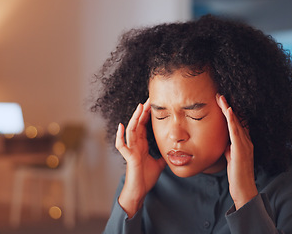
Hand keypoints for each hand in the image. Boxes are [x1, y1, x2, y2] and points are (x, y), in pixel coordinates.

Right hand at [115, 98, 166, 217]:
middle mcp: (135, 145)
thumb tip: (172, 151)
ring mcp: (131, 150)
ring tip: (139, 107)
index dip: (147, 115)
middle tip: (149, 99)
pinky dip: (120, 136)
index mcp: (141, 145)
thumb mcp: (159, 164)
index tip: (153, 104)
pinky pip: (121, 146)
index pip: (143, 126)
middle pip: (138, 124)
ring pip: (131, 131)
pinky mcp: (128, 158)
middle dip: (143, 112)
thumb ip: (163, 156)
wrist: (140, 191)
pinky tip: (121, 126)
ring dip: (134, 118)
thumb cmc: (146, 178)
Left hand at [216, 94, 257, 209]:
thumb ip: (229, 148)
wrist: (244, 188)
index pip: (236, 123)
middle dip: (227, 106)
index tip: (221, 101)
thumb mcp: (230, 157)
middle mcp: (246, 140)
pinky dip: (232, 120)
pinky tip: (228, 111)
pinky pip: (236, 132)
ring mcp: (245, 144)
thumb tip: (224, 142)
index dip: (229, 111)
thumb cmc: (236, 174)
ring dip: (228, 109)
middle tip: (219, 94)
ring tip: (221, 98)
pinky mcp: (241, 149)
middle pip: (236, 119)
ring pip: (236, 122)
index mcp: (244, 142)